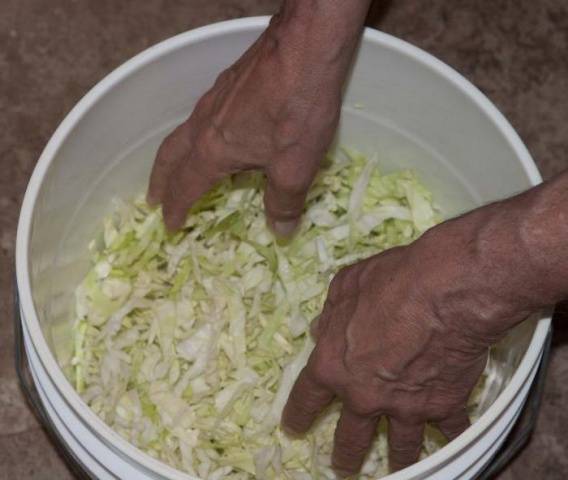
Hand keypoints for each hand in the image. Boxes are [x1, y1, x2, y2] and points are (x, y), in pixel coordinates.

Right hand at [147, 19, 340, 234]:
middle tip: (154, 199)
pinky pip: (200, 117)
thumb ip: (285, 201)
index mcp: (213, 150)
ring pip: (182, 133)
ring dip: (174, 157)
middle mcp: (204, 124)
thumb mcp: (296, 166)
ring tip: (178, 170)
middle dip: (160, 181)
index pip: (184, 187)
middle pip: (169, 156)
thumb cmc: (299, 107)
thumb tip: (281, 230)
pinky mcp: (230, 82)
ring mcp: (215, 99)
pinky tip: (215, 136)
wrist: (307, 45)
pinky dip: (195, 136)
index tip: (169, 226)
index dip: (176, 209)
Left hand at [282, 206, 533, 476]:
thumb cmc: (389, 282)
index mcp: (334, 365)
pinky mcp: (444, 405)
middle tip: (342, 467)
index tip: (293, 426)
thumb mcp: (344, 286)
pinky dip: (453, 437)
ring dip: (398, 461)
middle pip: (350, 435)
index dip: (298, 413)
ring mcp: (405, 406)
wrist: (444, 292)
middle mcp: (365, 395)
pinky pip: (450, 431)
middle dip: (345, 454)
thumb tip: (319, 328)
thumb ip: (330, 313)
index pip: (306, 397)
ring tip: (397, 471)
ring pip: (400, 446)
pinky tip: (454, 443)